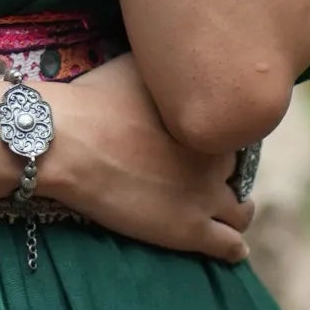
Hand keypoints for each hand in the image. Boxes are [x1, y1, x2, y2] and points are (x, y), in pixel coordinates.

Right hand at [34, 50, 255, 263]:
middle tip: (205, 173)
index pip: (232, 130)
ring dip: (237, 210)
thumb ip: (165, 69)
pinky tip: (233, 250)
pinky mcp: (189, 231)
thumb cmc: (95, 99)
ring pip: (241, 211)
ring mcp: (205, 197)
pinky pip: (229, 245)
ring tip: (229, 211)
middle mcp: (217, 158)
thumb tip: (171, 60)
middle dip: (224, 171)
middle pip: (236, 169)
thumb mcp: (137, 67)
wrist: (67, 144)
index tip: (205, 140)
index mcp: (208, 120)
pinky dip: (233, 247)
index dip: (219, 136)